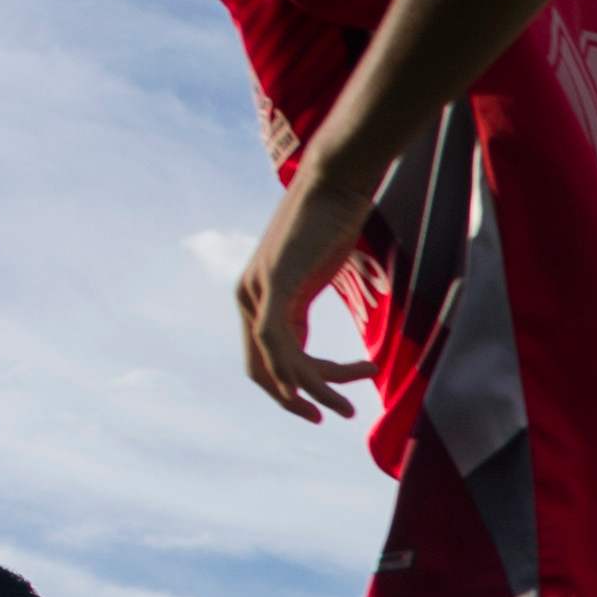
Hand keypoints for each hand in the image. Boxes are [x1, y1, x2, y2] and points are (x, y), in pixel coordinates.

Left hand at [234, 163, 383, 422]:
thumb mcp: (316, 272)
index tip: (327, 406)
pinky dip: (306, 372)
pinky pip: (279, 343)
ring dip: (314, 392)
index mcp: (258, 298)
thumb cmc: (333, 219)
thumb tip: (330, 321)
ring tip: (348, 407)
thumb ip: (306, 301)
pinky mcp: (275, 284)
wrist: (335, 181)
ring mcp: (258, 291)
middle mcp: (248, 298)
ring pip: (277, 363)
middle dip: (295, 401)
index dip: (290, 390)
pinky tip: (335, 385)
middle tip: (336, 414)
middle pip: (263, 371)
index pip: (265, 360)